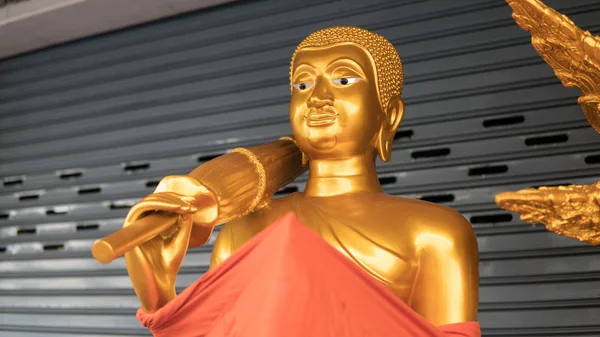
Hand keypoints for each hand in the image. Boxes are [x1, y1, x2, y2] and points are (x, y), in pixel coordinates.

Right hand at [123, 176, 216, 310]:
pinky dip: (158, 204)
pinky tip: (177, 209)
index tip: (191, 204)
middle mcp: (138, 226)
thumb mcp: (180, 238)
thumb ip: (182, 221)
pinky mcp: (129, 231)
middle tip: (189, 203)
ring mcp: (132, 228)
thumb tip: (185, 203)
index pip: (157, 205)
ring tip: (185, 206)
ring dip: (167, 200)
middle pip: (151, 201)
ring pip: (145, 203)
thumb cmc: (169, 265)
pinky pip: (139, 209)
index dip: (173, 200)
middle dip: (172, 198)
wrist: (160, 285)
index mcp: (148, 227)